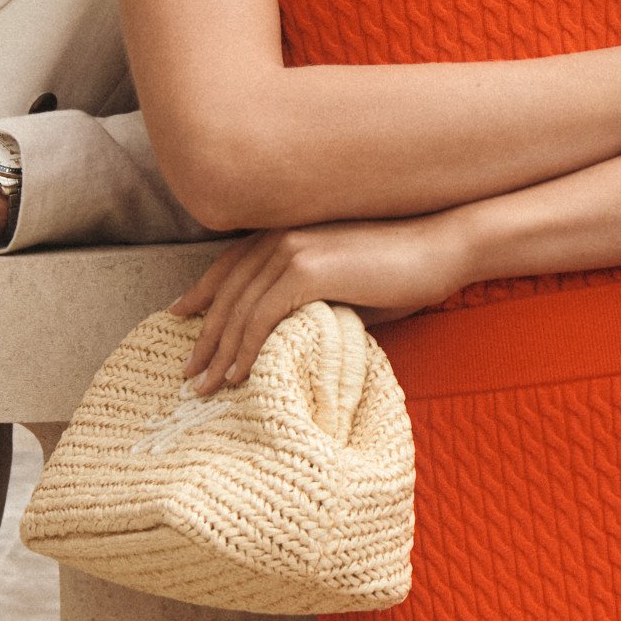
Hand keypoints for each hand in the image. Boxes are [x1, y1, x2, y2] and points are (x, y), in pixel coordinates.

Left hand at [171, 216, 473, 387]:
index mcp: (287, 233)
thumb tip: (281, 340)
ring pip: (239, 309)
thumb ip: (307, 303)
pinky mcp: (307, 270)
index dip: (202, 293)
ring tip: (207, 387)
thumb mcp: (343, 288)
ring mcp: (292, 250)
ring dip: (220, 353)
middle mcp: (281, 236)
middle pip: (226, 292)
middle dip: (204, 336)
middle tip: (189, 375)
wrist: (441, 249)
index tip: (179, 318)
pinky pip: (262, 317)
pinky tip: (240, 376)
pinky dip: (246, 350)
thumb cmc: (401, 273)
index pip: (230, 267)